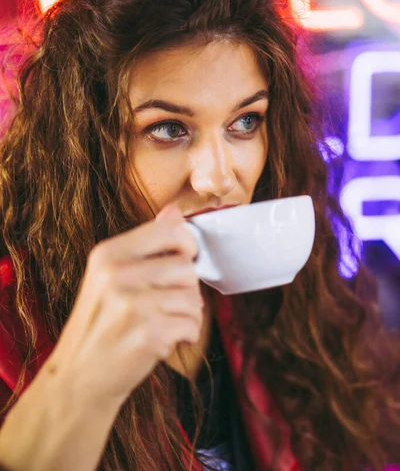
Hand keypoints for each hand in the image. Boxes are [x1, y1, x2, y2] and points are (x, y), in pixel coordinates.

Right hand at [46, 204, 201, 407]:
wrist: (77, 379)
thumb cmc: (101, 325)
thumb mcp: (111, 277)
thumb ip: (145, 245)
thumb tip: (174, 211)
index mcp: (108, 254)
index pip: (170, 230)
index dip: (187, 245)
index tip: (184, 259)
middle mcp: (117, 274)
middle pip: (187, 266)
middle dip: (187, 288)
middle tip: (169, 304)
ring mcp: (132, 304)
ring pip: (193, 297)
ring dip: (189, 314)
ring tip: (166, 323)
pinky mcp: (148, 332)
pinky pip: (192, 323)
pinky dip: (187, 334)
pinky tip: (165, 340)